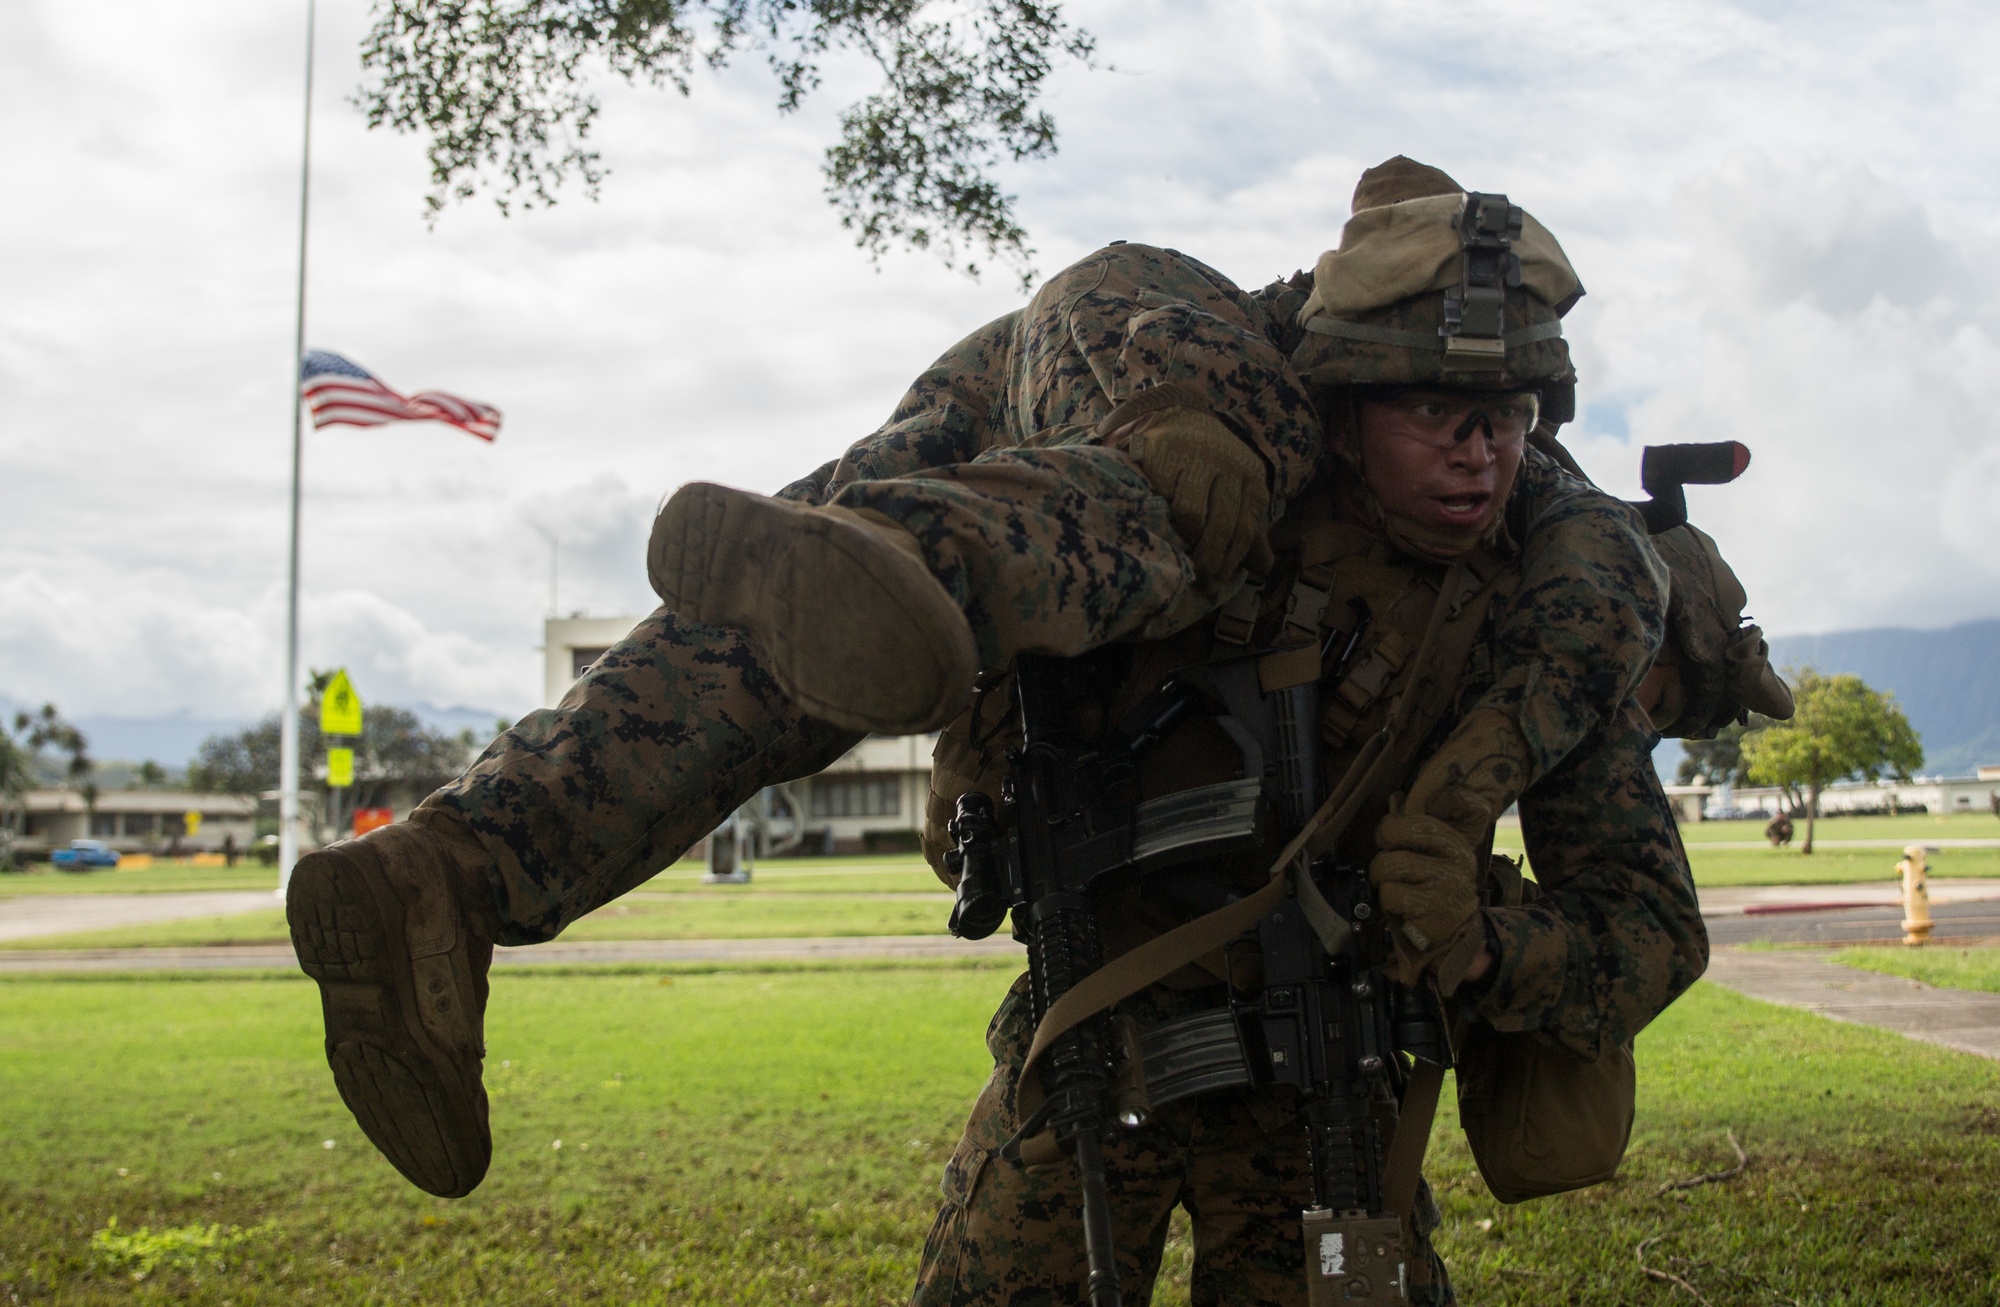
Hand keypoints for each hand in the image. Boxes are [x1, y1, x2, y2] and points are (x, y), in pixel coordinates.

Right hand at [1127, 410, 1271, 580]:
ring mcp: (1196, 457)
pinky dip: (1162, 514)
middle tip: (1199, 578)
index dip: (1232, 560)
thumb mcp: (1238, 494)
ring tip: (1180, 553)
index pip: (1246, 530)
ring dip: (1186, 539)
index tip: (1218, 579)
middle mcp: (1229, 466)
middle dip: (1210, 558)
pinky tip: (1161, 524)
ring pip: (1193, 514)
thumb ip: (1249, 530)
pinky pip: (1163, 497)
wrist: (1178, 420)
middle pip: (1222, 525)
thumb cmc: (1211, 468)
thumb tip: (1263, 567)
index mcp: (1252, 480)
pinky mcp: (1163, 454)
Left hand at [1369, 807, 1483, 990]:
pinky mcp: (1435, 915)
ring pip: (1387, 869)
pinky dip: (1388, 904)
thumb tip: (1396, 799)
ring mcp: (1447, 889)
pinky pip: (1390, 896)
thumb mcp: (1434, 852)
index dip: (1390, 829)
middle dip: (1381, 859)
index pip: (1414, 820)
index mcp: (1455, 842)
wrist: (1455, 932)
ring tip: (1398, 890)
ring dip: (1383, 882)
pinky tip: (1404, 908)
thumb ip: (1416, 827)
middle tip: (1390, 871)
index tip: (1390, 841)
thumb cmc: (1435, 886)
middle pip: (1394, 843)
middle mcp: (1457, 862)